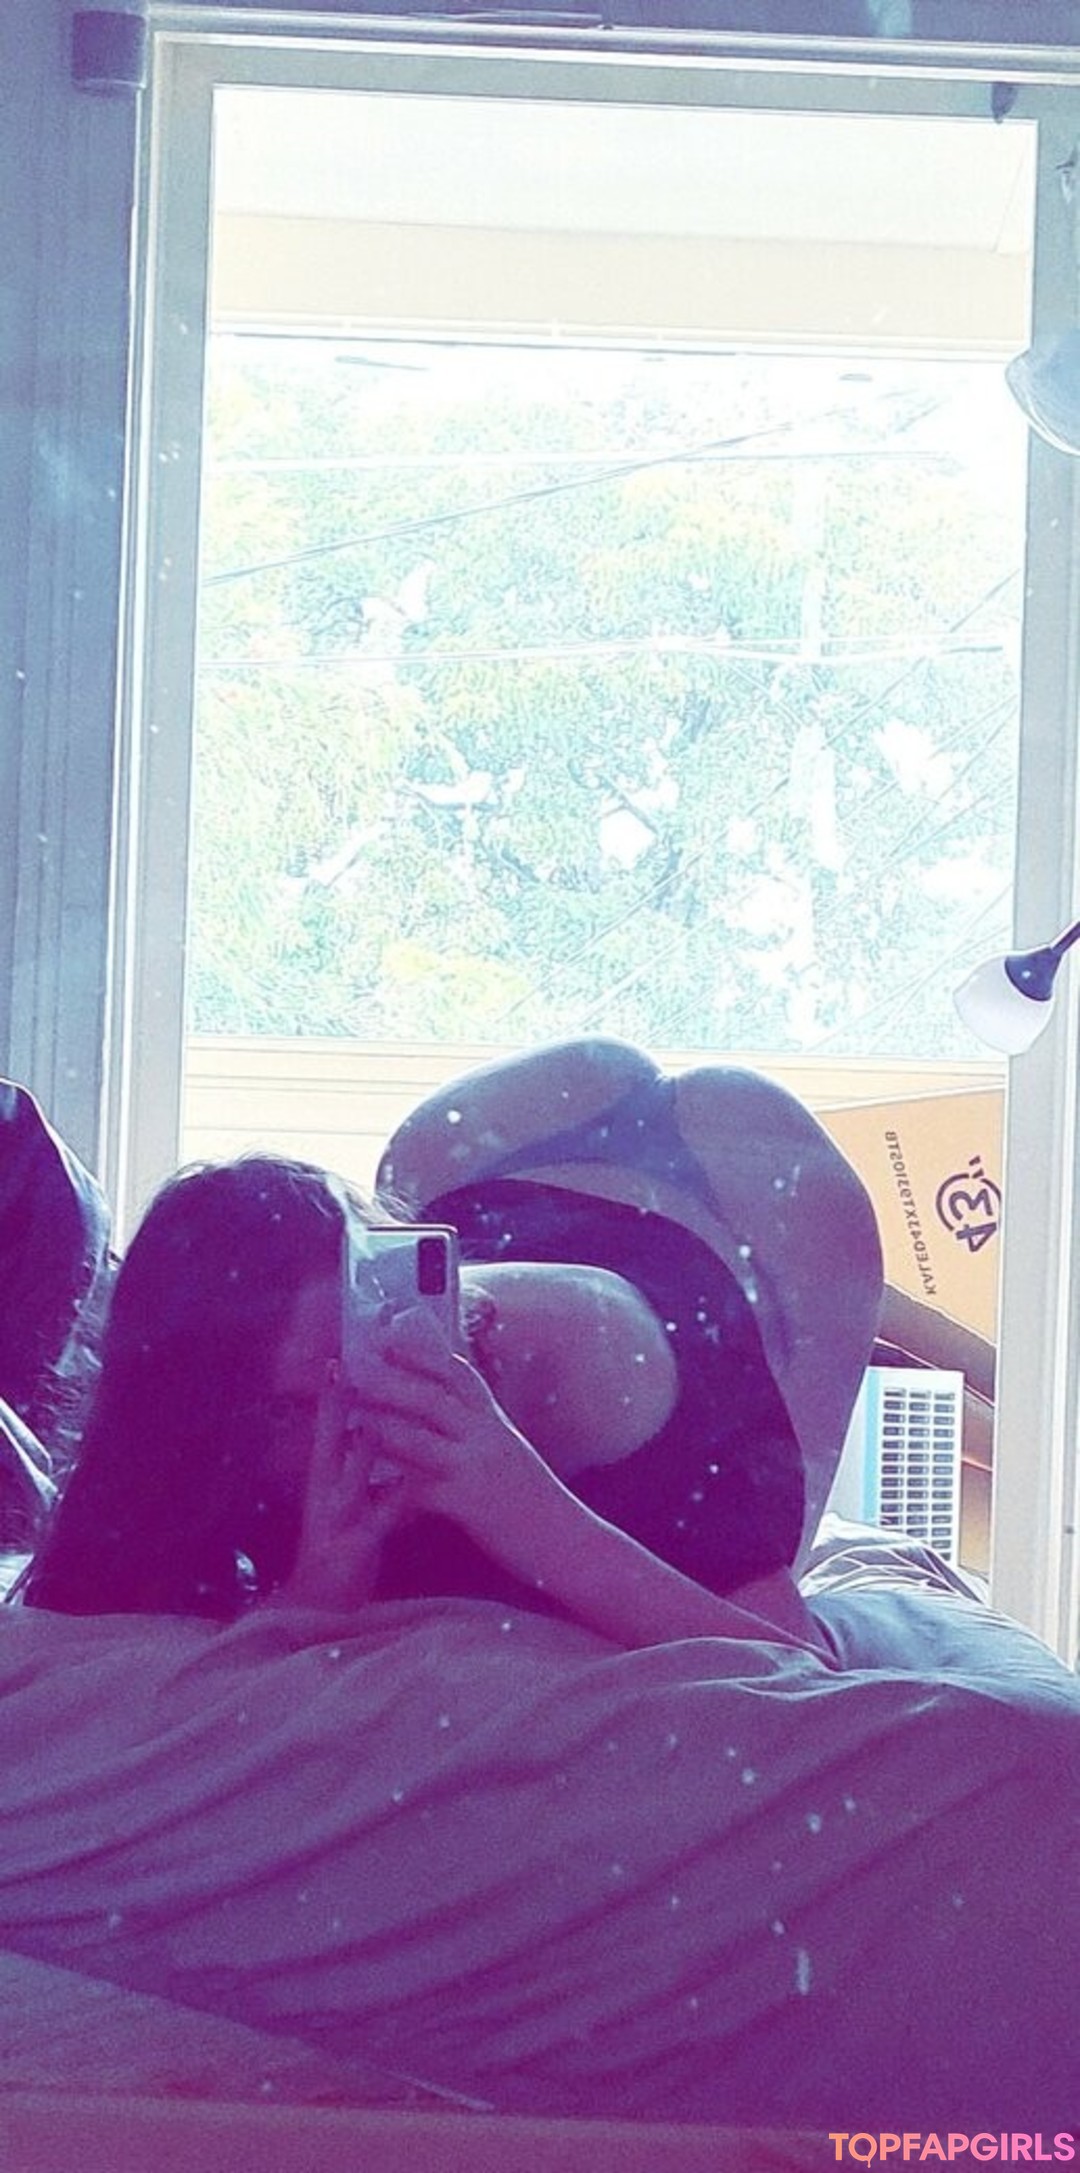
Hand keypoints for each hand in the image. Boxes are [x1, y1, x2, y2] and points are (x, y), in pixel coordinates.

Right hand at [267, 1360, 404, 1611]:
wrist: (322, 1606)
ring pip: (351, 1479)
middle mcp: (326, 1494)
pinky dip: (393, 1502)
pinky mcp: (356, 1546)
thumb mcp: (344, 1500)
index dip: (332, 1396)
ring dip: (362, 1453)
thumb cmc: (343, 1546)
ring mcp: (339, 1520)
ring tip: (373, 1423)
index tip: (337, 1358)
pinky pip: (379, 1520)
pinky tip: (407, 1485)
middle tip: (342, 1373)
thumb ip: (354, 1466)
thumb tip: (370, 1425)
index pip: (328, 1430)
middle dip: (335, 1411)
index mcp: (325, 1479)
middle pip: (328, 1445)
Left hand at [356, 1306, 553, 1558]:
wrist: (570, 1543)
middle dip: (391, 1380)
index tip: (391, 1340)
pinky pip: (419, 1490)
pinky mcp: (469, 1503)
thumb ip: (484, 1433)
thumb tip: (458, 1418)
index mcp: (497, 1422)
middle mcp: (488, 1436)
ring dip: (380, 1426)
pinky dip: (390, 1489)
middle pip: (432, 1397)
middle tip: (356, 1366)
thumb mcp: (513, 1453)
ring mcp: (477, 1467)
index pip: (459, 1375)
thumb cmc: (540, 1504)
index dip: (422, 1355)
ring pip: (419, 1438)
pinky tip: (366, 1488)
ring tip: (348, 1417)